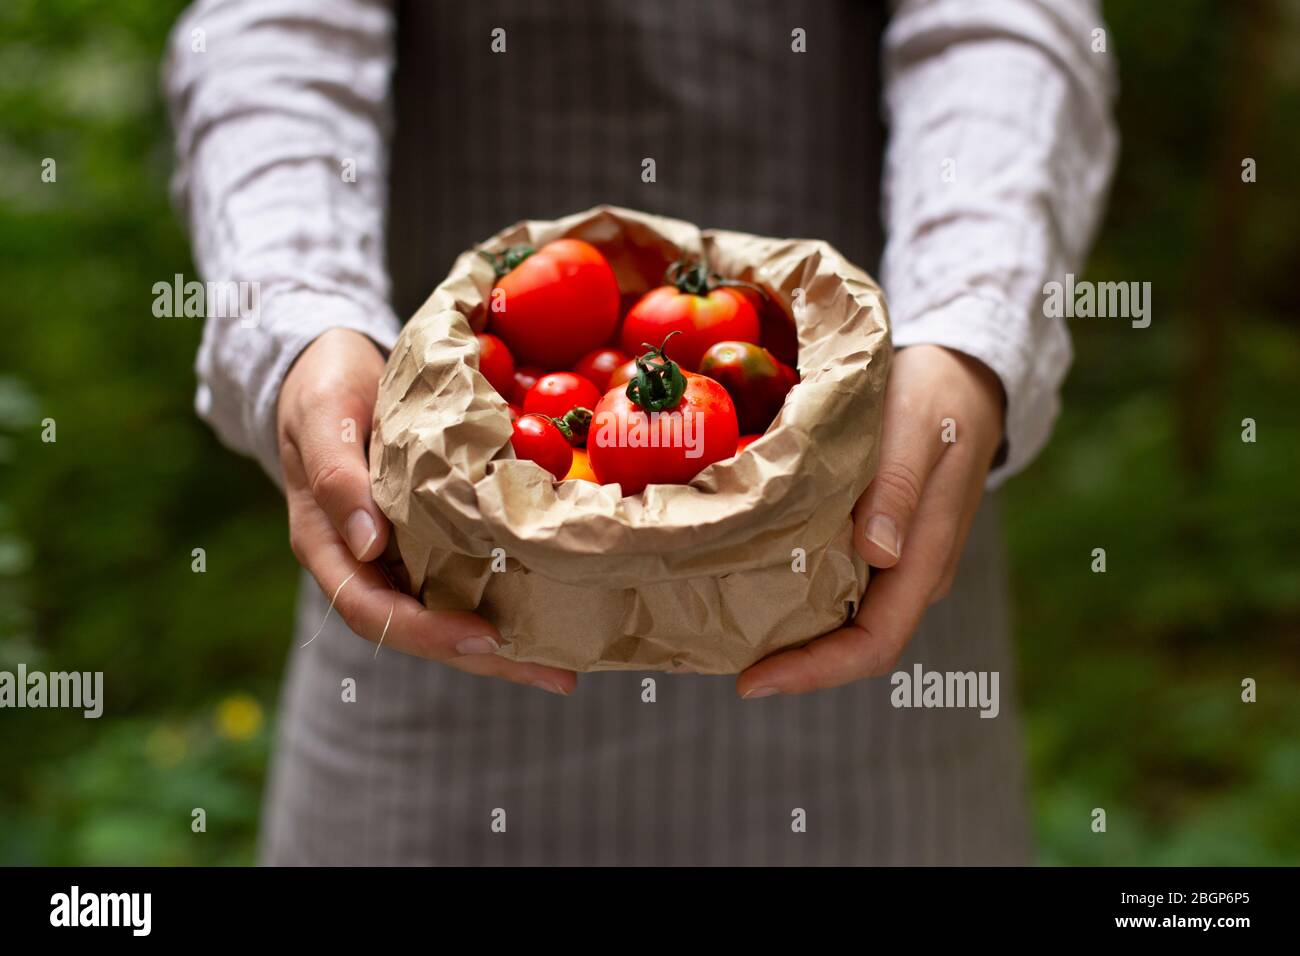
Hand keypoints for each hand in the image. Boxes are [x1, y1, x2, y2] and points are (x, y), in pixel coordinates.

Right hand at [277, 328, 576, 693]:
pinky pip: (469, 576)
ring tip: (569, 665)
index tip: (485, 639)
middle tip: (558, 677)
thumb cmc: (322, 388)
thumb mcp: (323, 419)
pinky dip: (509, 597)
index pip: (373, 612)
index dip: (428, 633)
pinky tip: (556, 606)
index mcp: (330, 546)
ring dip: (508, 645)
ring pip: (452, 612)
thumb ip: (337, 478)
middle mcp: (369, 563)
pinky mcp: (434, 535)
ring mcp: (402, 554)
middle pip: (424, 631)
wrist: (335, 368)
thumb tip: (368, 545)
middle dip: (488, 659)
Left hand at [737, 345, 1005, 696]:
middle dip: (791, 661)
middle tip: (717, 657)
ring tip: (722, 626)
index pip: (874, 644)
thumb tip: (878, 554)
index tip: (752, 682)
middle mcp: (909, 574)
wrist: (958, 373)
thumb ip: (898, 488)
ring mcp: (893, 561)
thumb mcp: (915, 428)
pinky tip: (746, 577)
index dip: (815, 672)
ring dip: (788, 631)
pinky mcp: (874, 541)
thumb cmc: (934, 396)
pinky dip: (793, 592)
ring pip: (839, 618)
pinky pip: (832, 583)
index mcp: (925, 559)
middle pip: (850, 644)